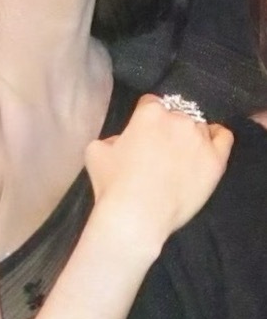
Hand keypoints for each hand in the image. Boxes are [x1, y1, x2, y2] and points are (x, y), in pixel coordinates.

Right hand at [85, 93, 232, 253]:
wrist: (137, 216)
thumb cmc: (113, 184)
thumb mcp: (96, 150)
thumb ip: (113, 136)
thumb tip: (124, 141)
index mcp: (150, 113)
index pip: (151, 103)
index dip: (144, 118)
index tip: (141, 134)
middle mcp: (178, 119)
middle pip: (176, 114)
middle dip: (167, 128)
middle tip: (157, 150)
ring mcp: (199, 139)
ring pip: (198, 126)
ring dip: (188, 136)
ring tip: (179, 157)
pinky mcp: (216, 160)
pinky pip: (223, 137)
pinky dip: (215, 138)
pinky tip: (206, 148)